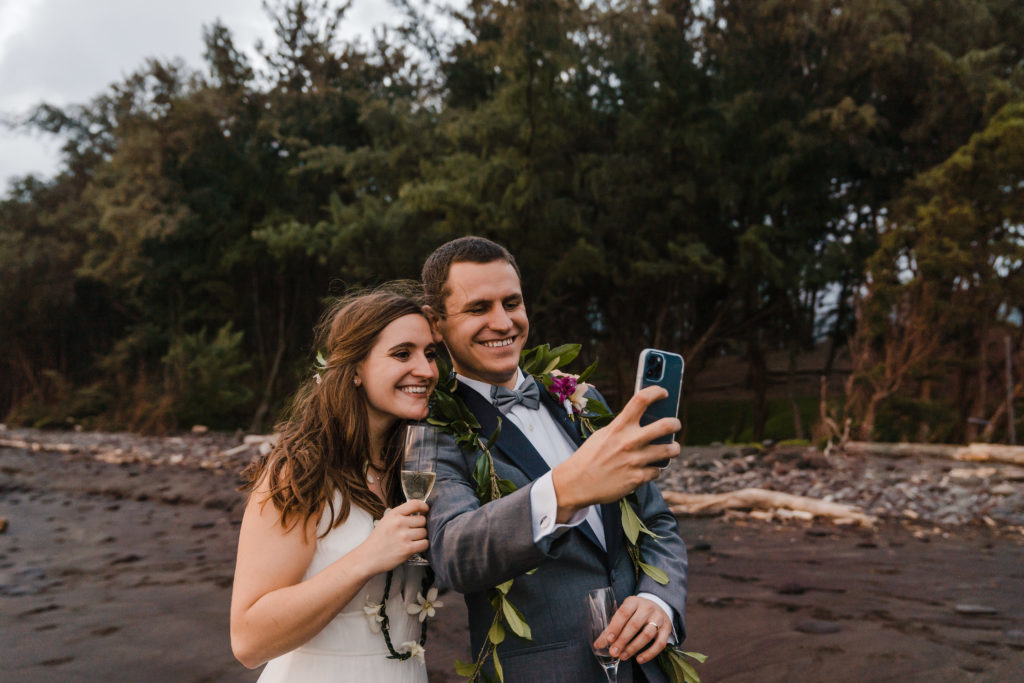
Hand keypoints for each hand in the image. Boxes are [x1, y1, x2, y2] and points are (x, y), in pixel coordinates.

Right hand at [359, 499, 428, 572]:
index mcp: (394, 514)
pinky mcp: (407, 549)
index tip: (425, 511)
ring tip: (411, 540)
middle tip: (413, 532)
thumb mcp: (386, 521)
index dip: (424, 507)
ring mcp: (403, 536)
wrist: (368, 557)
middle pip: (423, 520)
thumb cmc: (378, 540)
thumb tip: (421, 513)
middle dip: (420, 526)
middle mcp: (399, 523)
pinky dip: (423, 546)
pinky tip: (415, 547)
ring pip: (425, 532)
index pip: (415, 504)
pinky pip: (425, 543)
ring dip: (421, 537)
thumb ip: (401, 516)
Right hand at [551, 385, 679, 518]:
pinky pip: (657, 471)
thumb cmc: (590, 456)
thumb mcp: (603, 435)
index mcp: (618, 426)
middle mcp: (629, 441)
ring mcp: (635, 460)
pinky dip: (654, 470)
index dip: (656, 391)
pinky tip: (648, 469)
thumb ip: (623, 427)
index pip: (641, 399)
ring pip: (669, 450)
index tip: (664, 392)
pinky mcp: (637, 478)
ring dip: (674, 449)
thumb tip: (647, 421)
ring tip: (672, 448)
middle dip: (676, 423)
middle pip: (666, 425)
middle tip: (676, 424)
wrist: (577, 483)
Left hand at [595, 596, 670, 664]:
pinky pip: (660, 643)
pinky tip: (639, 659)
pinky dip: (649, 653)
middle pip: (634, 625)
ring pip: (647, 635)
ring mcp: (658, 618)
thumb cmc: (635, 612)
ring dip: (633, 648)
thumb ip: (610, 629)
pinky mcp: (667, 629)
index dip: (615, 627)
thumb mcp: (623, 614)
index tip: (609, 639)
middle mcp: (647, 608)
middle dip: (623, 640)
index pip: (623, 613)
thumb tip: (597, 645)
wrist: (657, 606)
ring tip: (623, 656)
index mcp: (633, 601)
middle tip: (614, 652)